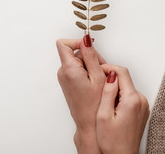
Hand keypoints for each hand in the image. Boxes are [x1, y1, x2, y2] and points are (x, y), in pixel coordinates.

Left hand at [56, 35, 105, 153]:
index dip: (78, 42)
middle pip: (75, 51)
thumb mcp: (98, 76)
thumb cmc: (95, 105)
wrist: (89, 124)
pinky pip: (78, 69)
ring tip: (100, 78)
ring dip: (91, 65)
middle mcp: (63, 72)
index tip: (90, 48)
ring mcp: (65, 78)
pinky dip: (88, 71)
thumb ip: (91, 55)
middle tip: (101, 70)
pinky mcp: (68, 82)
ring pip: (79, 60)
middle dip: (90, 56)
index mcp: (69, 69)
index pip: (64, 44)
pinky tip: (96, 82)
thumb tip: (85, 39)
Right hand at [96, 64, 149, 153]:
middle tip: (97, 85)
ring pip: (128, 87)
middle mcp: (141, 100)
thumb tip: (110, 75)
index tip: (98, 71)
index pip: (122, 72)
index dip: (108, 68)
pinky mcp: (142, 110)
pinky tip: (111, 106)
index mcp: (132, 100)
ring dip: (116, 88)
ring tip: (103, 99)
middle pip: (125, 79)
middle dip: (111, 79)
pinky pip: (131, 96)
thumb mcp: (103, 116)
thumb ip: (107, 92)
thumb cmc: (112, 142)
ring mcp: (143, 105)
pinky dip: (121, 96)